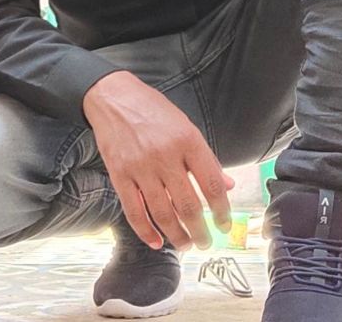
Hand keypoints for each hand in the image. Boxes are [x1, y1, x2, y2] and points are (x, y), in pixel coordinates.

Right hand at [82, 70, 234, 250]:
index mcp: (187, 140)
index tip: (224, 224)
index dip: (222, 210)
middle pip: (188, 205)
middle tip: (205, 242)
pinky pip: (133, 211)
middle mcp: (165, 155)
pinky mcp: (119, 175)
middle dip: (201, 231)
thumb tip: (227, 185)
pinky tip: (156, 241)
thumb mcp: (186, 125)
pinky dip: (146, 231)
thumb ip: (206, 157)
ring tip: (186, 244)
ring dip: (177, 236)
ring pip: (162, 213)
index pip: (211, 183)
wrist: (114, 97)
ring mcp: (141, 167)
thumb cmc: (153, 110)